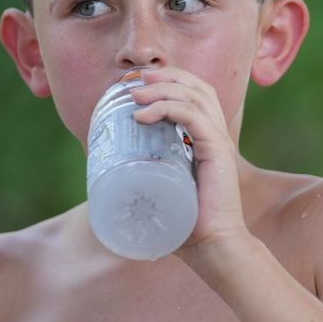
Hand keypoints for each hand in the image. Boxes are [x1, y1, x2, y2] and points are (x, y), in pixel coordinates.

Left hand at [129, 67, 247, 250]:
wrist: (213, 246)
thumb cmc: (186, 226)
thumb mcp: (160, 194)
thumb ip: (143, 183)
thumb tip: (103, 183)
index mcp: (208, 140)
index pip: (195, 94)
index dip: (169, 80)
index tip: (137, 83)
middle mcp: (216, 135)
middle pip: (197, 87)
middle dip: (165, 76)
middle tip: (135, 81)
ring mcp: (219, 142)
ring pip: (194, 96)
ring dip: (162, 88)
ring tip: (134, 95)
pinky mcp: (218, 151)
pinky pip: (194, 116)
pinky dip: (168, 108)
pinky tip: (143, 115)